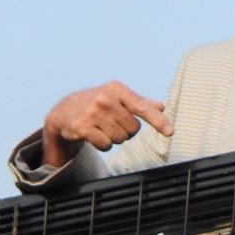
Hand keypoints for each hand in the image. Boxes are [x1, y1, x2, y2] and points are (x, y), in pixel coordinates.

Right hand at [41, 82, 171, 167]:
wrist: (64, 111)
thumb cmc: (98, 104)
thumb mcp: (118, 98)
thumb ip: (140, 102)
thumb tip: (161, 106)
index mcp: (117, 89)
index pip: (143, 107)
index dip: (158, 121)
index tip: (170, 132)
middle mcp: (105, 99)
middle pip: (133, 128)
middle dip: (126, 131)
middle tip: (113, 124)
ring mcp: (92, 113)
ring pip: (120, 138)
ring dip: (115, 138)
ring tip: (103, 129)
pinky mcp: (81, 127)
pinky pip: (106, 145)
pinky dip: (104, 145)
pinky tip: (95, 137)